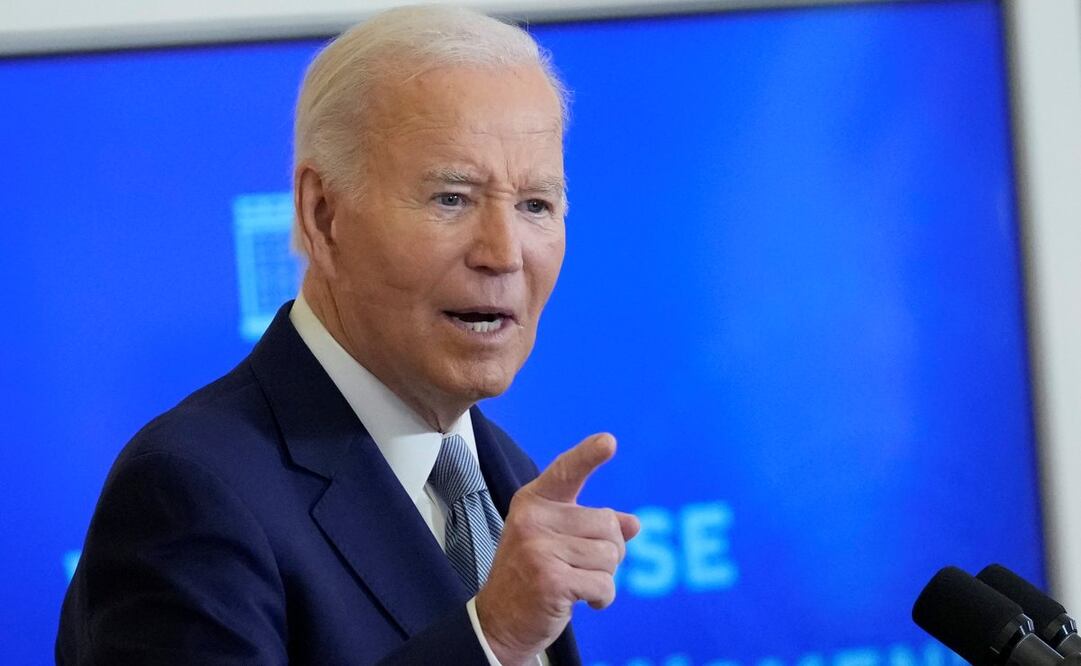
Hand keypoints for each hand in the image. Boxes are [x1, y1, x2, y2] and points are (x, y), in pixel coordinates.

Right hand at [476, 433, 639, 665]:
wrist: (498, 622)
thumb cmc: (531, 576)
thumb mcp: (557, 542)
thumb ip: (593, 528)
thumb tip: (634, 524)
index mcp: (533, 502)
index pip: (566, 472)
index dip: (588, 455)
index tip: (609, 441)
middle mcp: (533, 519)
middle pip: (608, 524)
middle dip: (609, 551)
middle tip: (582, 567)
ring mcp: (539, 549)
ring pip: (610, 556)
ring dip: (604, 577)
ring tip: (576, 583)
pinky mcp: (551, 580)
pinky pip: (605, 585)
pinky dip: (602, 598)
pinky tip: (581, 601)